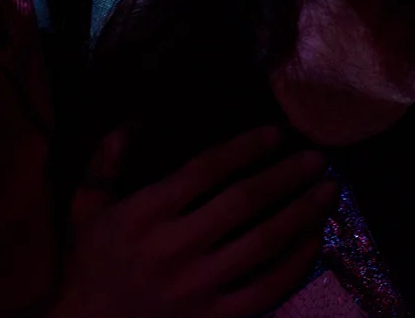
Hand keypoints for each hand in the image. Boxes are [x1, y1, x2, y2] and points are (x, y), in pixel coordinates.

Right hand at [52, 126, 336, 317]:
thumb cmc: (88, 266)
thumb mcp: (84, 209)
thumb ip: (103, 165)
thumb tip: (129, 123)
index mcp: (147, 212)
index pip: (207, 170)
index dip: (245, 148)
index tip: (277, 134)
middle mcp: (176, 245)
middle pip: (244, 201)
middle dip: (285, 176)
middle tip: (318, 159)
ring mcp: (198, 285)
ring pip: (262, 243)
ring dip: (301, 214)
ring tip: (329, 193)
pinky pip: (265, 289)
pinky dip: (294, 265)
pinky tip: (314, 242)